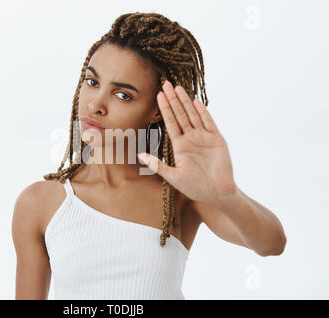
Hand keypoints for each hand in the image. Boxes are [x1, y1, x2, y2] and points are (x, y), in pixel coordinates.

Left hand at [137, 80, 236, 205]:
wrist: (217, 193)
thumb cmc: (195, 187)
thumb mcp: (173, 176)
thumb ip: (157, 165)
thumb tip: (140, 155)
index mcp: (180, 146)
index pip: (170, 122)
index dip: (164, 109)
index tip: (158, 95)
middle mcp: (191, 138)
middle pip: (180, 114)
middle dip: (173, 100)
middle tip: (166, 83)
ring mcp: (204, 137)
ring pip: (193, 115)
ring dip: (185, 102)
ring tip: (178, 88)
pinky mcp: (217, 140)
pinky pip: (209, 123)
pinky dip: (203, 112)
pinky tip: (195, 102)